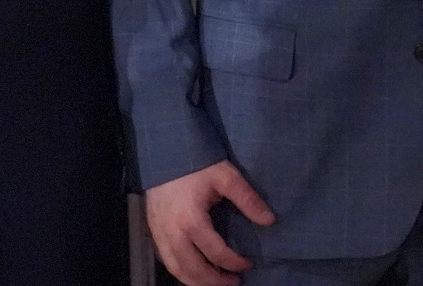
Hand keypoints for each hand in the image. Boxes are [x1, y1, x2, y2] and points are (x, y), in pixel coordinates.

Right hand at [146, 160, 276, 285]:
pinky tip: (193, 271)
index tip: (248, 264)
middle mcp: (172, 233)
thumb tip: (269, 220)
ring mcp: (159, 234)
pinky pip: (165, 260)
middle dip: (214, 281)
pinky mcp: (153, 231)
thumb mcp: (226, 176)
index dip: (234, 263)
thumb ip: (248, 199)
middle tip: (233, 283)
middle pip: (193, 270)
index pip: (216, 253)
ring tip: (215, 283)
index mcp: (192, 222)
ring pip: (176, 269)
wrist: (164, 151)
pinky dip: (180, 271)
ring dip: (196, 282)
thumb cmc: (197, 163)